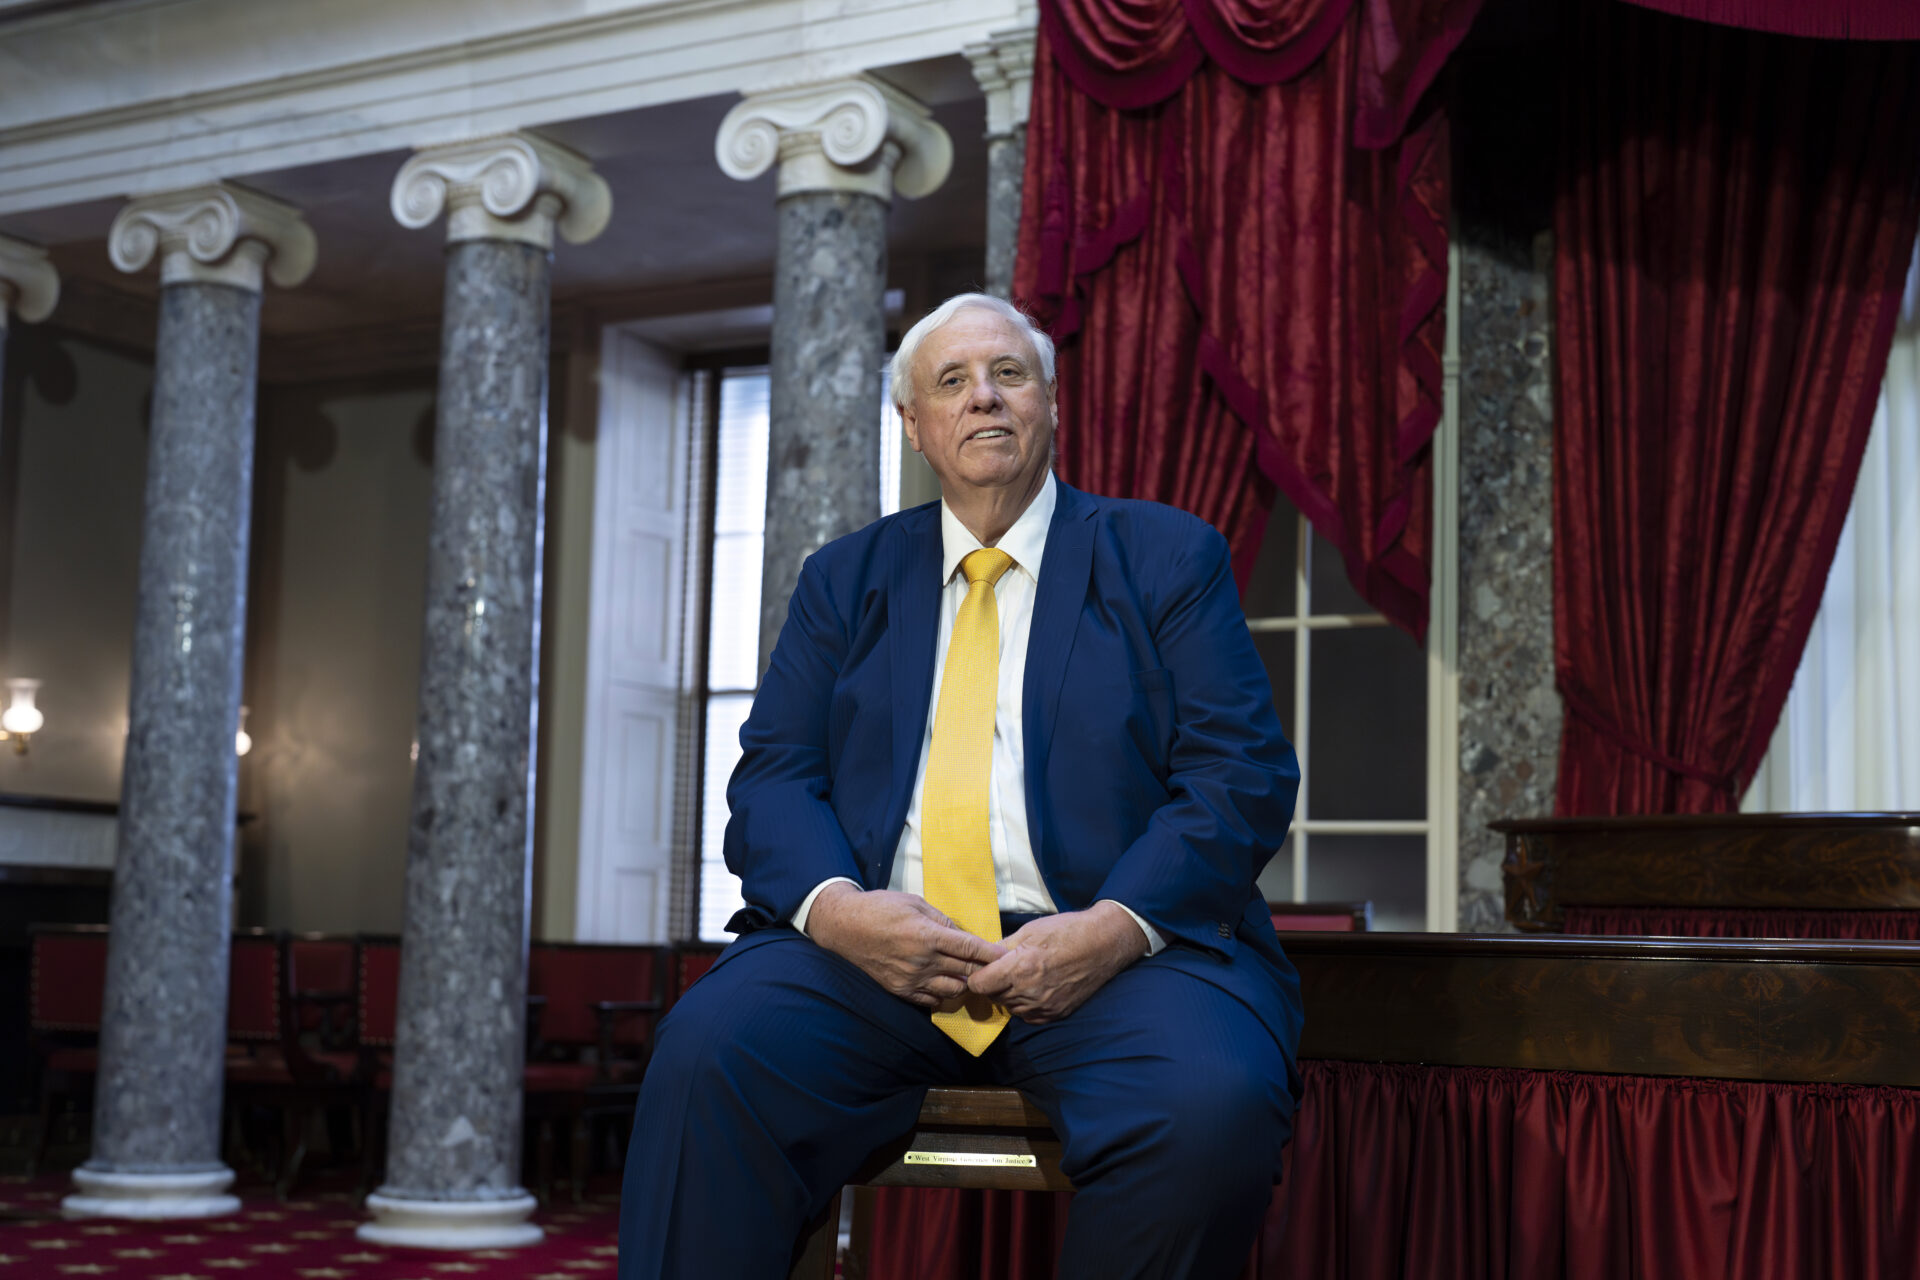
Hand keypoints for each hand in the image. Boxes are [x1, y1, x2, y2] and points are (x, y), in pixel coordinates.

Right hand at [806, 884, 1007, 1008]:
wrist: (845, 927)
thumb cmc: (881, 908)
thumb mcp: (915, 903)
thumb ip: (942, 921)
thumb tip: (964, 936)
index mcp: (927, 935)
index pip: (970, 948)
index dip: (992, 954)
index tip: (1008, 957)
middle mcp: (922, 961)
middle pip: (965, 970)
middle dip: (985, 969)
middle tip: (998, 968)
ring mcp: (911, 979)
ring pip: (953, 989)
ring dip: (965, 983)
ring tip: (970, 975)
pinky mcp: (900, 990)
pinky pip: (931, 999)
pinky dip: (944, 993)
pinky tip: (947, 983)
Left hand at [967, 903, 1147, 1023]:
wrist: (1103, 944)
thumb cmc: (1066, 931)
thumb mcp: (1028, 931)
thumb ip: (1002, 947)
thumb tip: (982, 956)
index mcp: (1019, 969)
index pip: (979, 985)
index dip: (977, 976)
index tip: (982, 968)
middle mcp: (1029, 992)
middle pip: (993, 996)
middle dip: (993, 983)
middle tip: (1003, 968)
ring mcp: (1043, 1006)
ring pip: (1010, 1007)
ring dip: (1009, 994)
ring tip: (1022, 976)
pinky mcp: (1055, 1013)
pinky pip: (1028, 1015)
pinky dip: (1025, 1004)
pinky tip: (1034, 987)